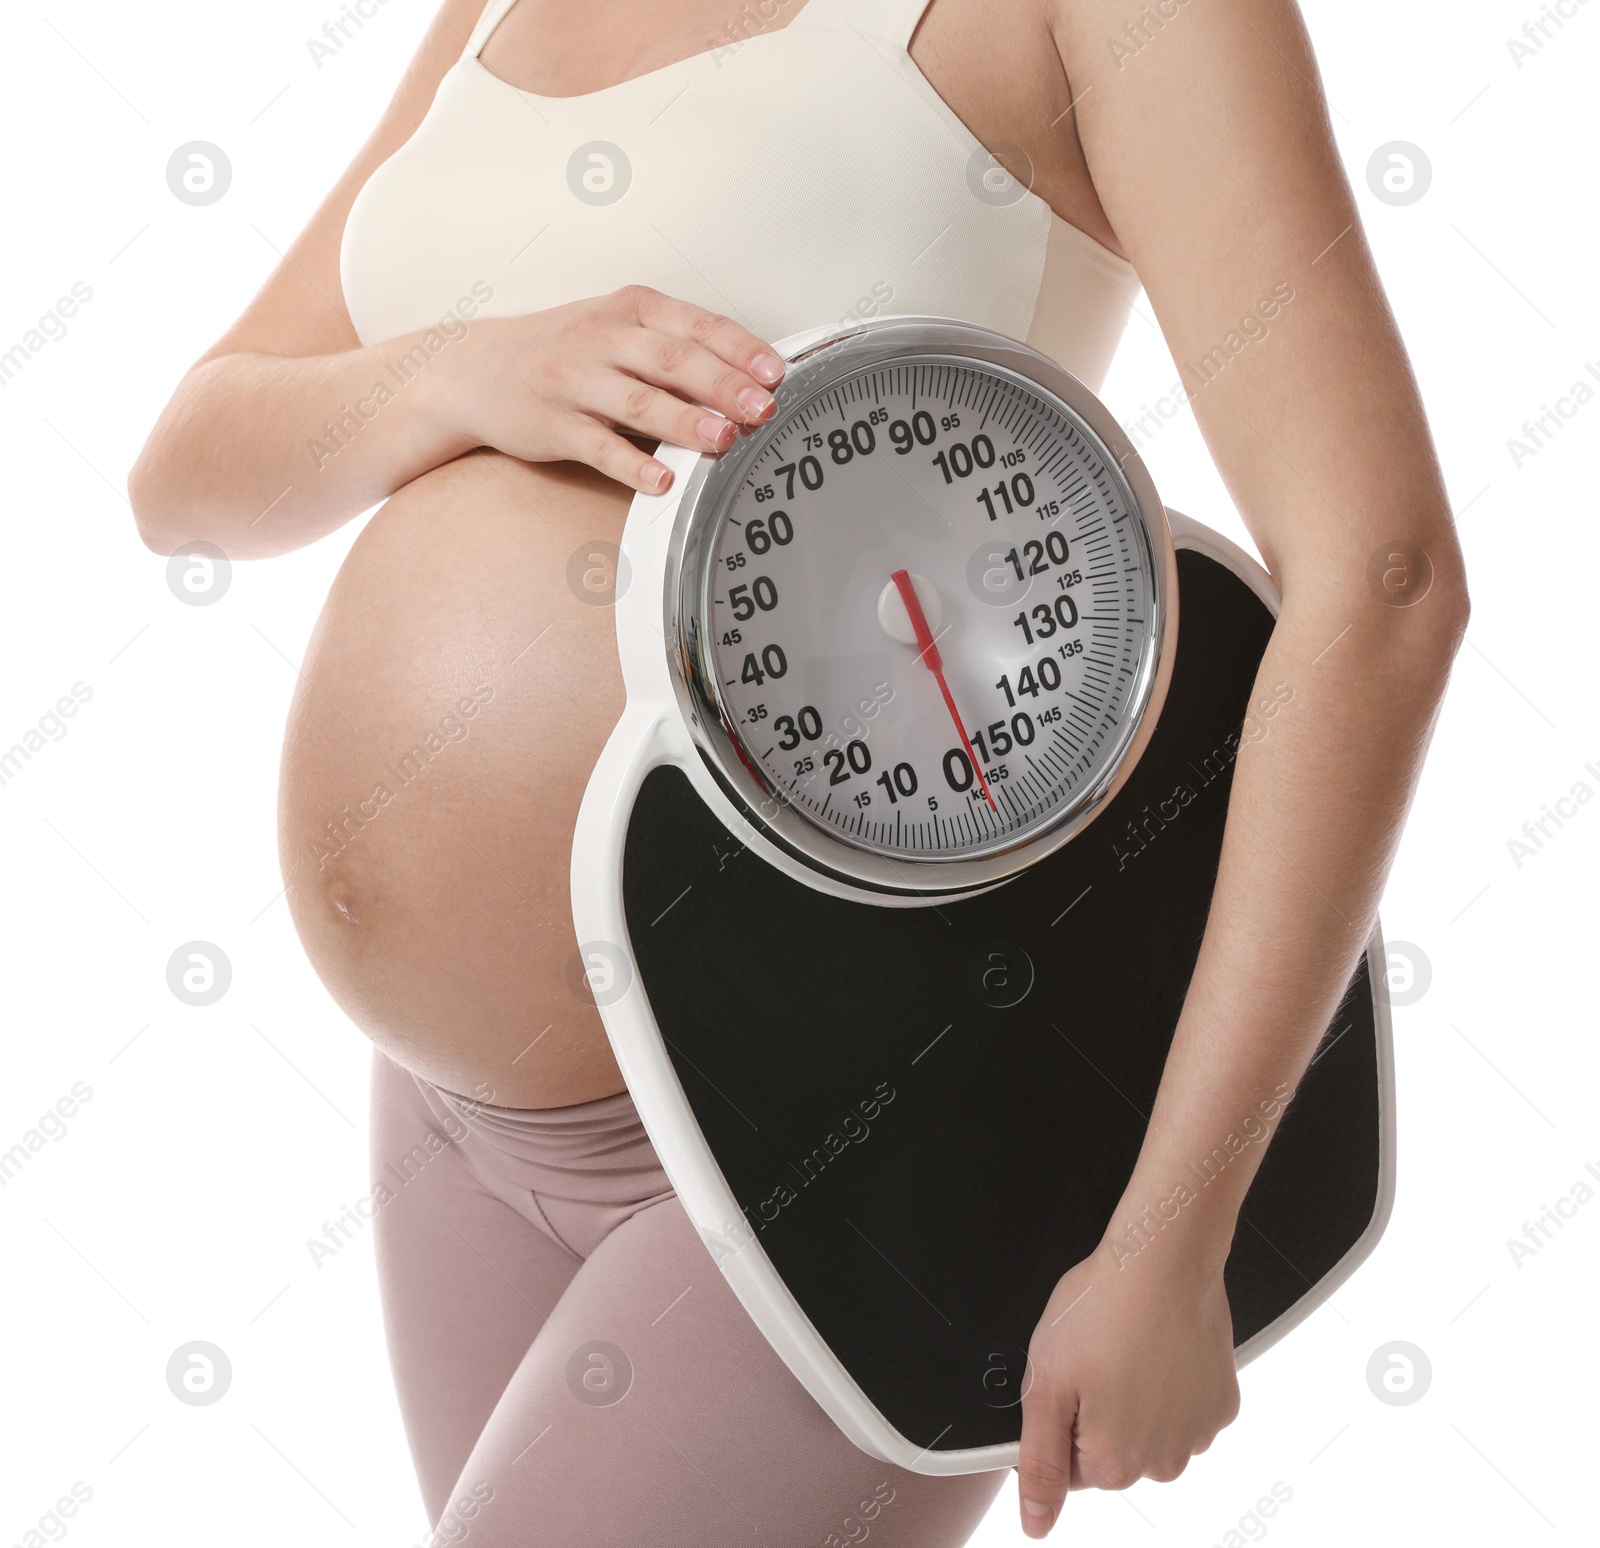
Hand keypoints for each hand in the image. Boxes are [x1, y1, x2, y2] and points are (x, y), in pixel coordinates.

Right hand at [427, 284, 785, 493]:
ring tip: (725, 440)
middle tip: (764, 410)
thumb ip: (672, 350)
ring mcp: (575, 381)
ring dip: (686, 421)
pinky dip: (632, 463)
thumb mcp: (616, 331)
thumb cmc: (562, 352)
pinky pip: (598, 446)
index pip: (696, 325)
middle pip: (675, 360)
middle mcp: (603, 338)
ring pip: (640, 400)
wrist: (473, 370)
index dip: (739, 349)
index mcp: (629, 310)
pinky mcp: (552, 424)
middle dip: (725, 386)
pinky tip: (663, 480)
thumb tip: (745, 383)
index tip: (776, 373)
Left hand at [1014, 1230, 1239, 1536]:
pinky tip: (1159, 1349)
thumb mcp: (1045, 1385)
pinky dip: (1171, 1386)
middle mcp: (1162, 1462)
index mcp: (1114, 1463)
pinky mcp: (1222, 1404)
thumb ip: (1039, 1462)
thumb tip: (1035, 1523)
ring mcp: (1197, 1434)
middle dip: (1098, 1413)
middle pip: (1113, 1455)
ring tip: (1126, 1349)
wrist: (1162, 1259)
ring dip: (1136, 1402)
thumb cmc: (1101, 1309)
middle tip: (1095, 1358)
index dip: (1061, 1419)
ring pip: (1150, 1434)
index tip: (1068, 1380)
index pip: (1071, 1468)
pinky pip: (1185, 1409)